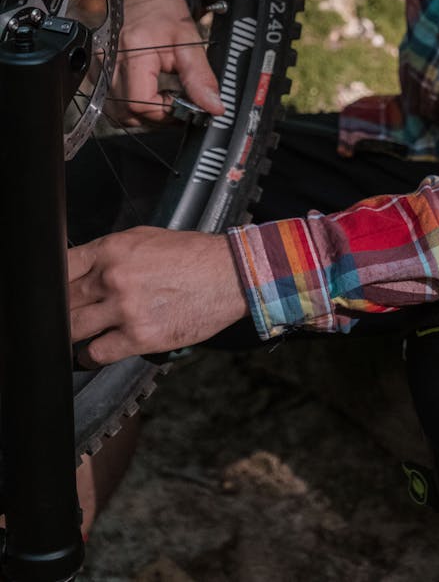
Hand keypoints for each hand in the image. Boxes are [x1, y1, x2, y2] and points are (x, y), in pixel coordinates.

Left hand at [68, 226, 248, 364]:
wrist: (230, 274)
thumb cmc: (193, 255)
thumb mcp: (145, 239)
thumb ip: (110, 254)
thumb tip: (82, 269)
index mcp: (114, 249)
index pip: (60, 267)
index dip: (51, 284)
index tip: (52, 293)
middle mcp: (114, 277)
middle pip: (63, 301)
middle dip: (62, 310)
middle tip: (67, 316)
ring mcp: (125, 308)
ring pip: (73, 329)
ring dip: (73, 334)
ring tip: (79, 334)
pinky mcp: (139, 336)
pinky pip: (95, 353)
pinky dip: (90, 356)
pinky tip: (95, 351)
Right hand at [109, 0, 223, 124]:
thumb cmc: (167, 12)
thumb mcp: (190, 42)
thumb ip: (200, 78)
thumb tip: (213, 107)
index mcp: (132, 51)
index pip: (141, 103)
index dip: (164, 112)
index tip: (182, 106)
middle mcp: (109, 59)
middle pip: (126, 112)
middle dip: (156, 117)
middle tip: (177, 105)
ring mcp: (99, 65)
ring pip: (116, 111)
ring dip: (142, 114)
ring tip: (163, 100)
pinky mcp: (96, 69)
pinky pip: (109, 101)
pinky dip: (128, 106)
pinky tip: (147, 94)